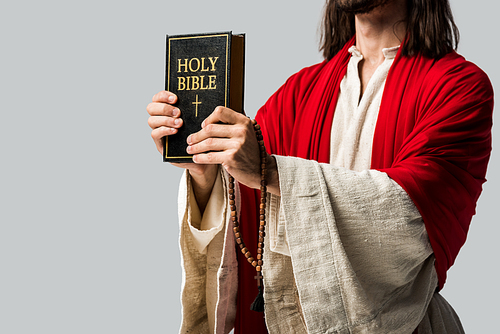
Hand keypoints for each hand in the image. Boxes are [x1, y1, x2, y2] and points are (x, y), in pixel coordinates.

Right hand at [147, 91, 217, 210]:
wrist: (204, 157)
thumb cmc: (203, 136)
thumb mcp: (200, 121)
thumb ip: (197, 109)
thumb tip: (204, 95)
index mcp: (169, 110)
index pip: (158, 97)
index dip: (164, 95)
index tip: (176, 98)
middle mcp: (161, 119)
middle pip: (151, 107)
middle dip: (164, 108)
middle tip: (178, 112)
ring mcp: (159, 131)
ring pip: (151, 120)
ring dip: (165, 119)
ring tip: (179, 123)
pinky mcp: (160, 144)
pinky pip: (155, 134)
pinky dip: (164, 130)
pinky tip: (175, 131)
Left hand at [186, 107, 279, 194]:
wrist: (262, 170)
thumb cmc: (250, 151)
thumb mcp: (247, 133)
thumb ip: (233, 124)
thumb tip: (211, 119)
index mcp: (244, 122)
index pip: (221, 112)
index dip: (209, 118)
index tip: (203, 125)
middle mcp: (241, 131)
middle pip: (210, 129)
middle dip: (197, 135)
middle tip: (190, 140)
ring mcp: (237, 145)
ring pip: (208, 143)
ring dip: (196, 147)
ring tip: (190, 149)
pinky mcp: (231, 158)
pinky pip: (210, 156)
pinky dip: (200, 157)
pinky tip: (196, 158)